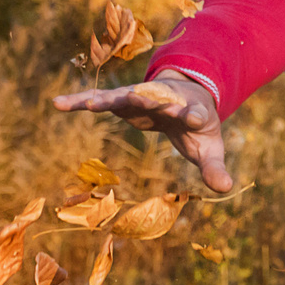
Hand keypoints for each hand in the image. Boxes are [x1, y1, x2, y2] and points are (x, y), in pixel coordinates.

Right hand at [51, 74, 233, 192]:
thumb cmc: (198, 127)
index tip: (193, 117)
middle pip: (156, 99)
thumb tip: (225, 188)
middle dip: (146, 99)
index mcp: (192, 110)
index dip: (193, 115)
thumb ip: (214, 167)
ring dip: (108, 99)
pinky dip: (81, 101)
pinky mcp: (124, 100)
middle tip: (136, 97)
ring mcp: (143, 97)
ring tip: (90, 103)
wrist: (186, 98)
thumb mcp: (209, 148)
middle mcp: (166, 99)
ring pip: (124, 96)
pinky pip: (101, 100)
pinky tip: (58, 104)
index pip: (193, 113)